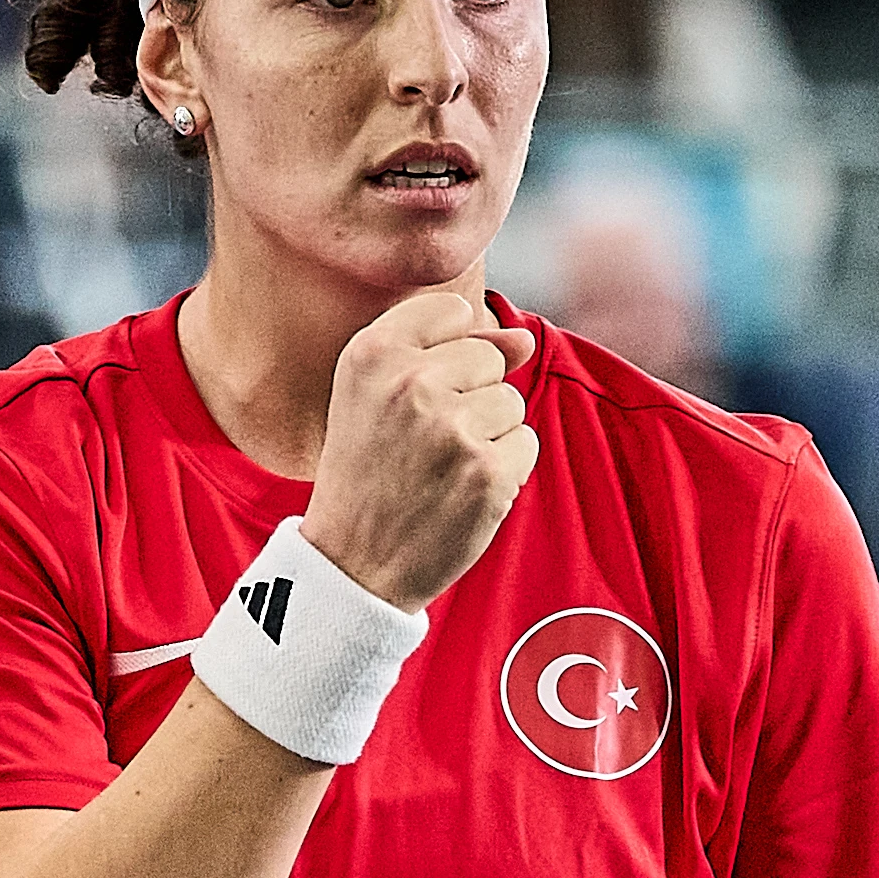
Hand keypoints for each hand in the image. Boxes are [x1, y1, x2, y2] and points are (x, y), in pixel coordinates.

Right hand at [296, 288, 538, 609]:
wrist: (353, 565)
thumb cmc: (368, 473)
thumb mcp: (379, 398)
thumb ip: (450, 351)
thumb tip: (524, 340)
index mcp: (371, 354)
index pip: (452, 312)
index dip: (443, 355)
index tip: (411, 397)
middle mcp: (410, 382)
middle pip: (488, 359)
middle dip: (469, 398)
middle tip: (420, 445)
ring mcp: (452, 427)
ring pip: (511, 402)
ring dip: (487, 436)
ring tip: (439, 470)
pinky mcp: (487, 470)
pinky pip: (525, 443)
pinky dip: (502, 471)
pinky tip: (460, 492)